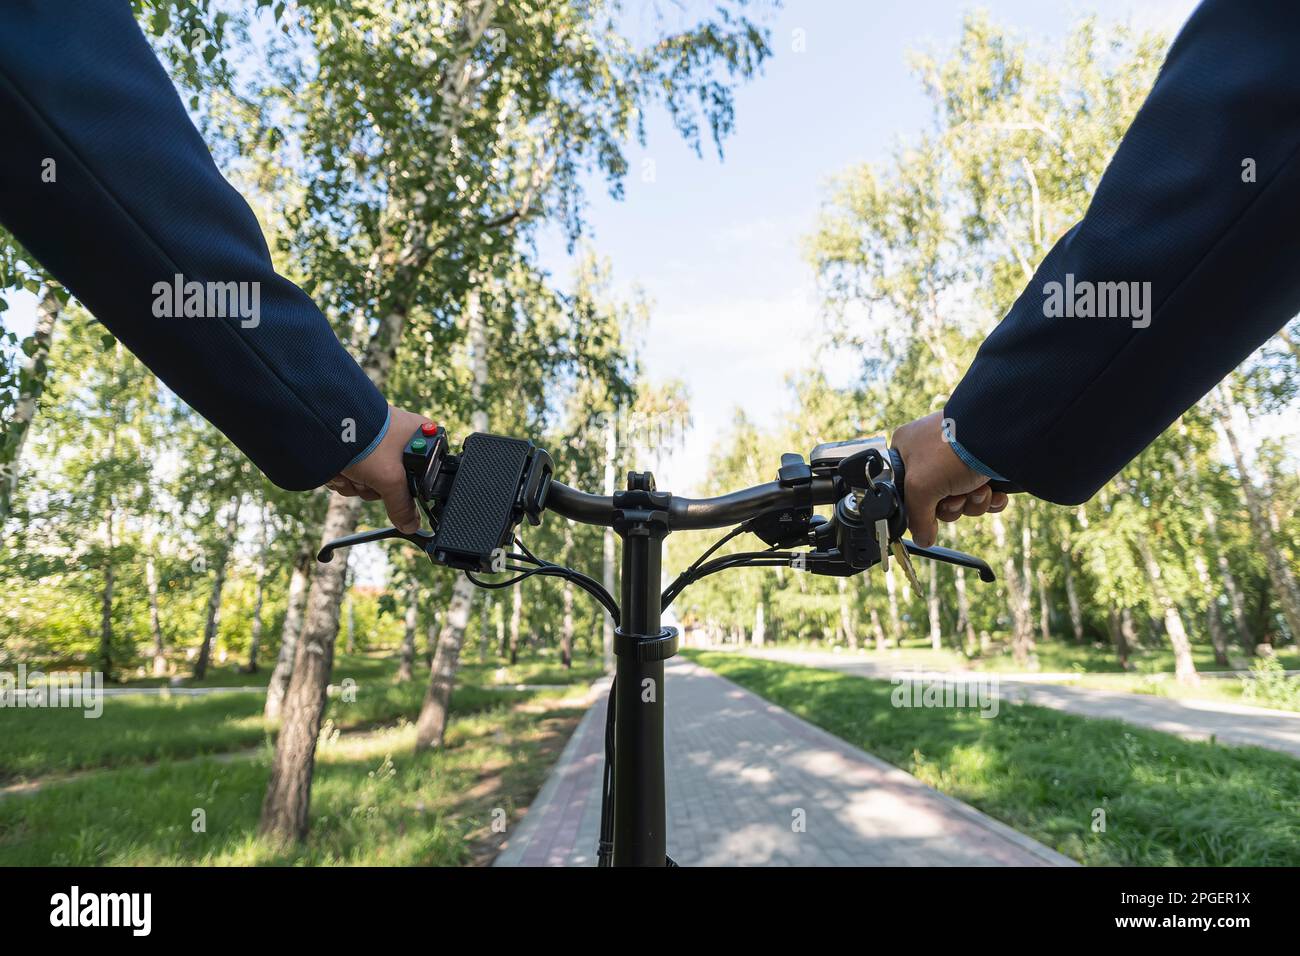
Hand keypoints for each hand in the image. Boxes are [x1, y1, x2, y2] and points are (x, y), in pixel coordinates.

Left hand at [326, 406, 429, 532]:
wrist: (326, 420)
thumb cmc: (367, 439)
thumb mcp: (390, 479)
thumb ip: (402, 506)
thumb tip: (411, 525)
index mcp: (421, 437)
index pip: (424, 472)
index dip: (407, 486)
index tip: (394, 486)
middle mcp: (400, 437)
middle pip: (392, 481)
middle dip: (373, 485)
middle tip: (369, 476)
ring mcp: (376, 441)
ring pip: (369, 480)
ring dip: (356, 482)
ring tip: (350, 468)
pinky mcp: (355, 444)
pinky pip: (353, 472)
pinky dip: (343, 475)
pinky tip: (339, 466)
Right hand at [891, 411, 1007, 547]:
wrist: (996, 434)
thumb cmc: (949, 451)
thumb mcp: (920, 488)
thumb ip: (916, 518)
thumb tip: (922, 539)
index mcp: (906, 451)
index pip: (904, 490)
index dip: (919, 506)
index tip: (928, 515)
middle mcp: (930, 454)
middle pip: (935, 500)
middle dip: (951, 505)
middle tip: (956, 498)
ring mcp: (957, 460)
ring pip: (960, 500)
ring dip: (971, 503)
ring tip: (979, 489)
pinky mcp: (982, 466)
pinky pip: (982, 495)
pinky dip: (989, 499)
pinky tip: (993, 490)